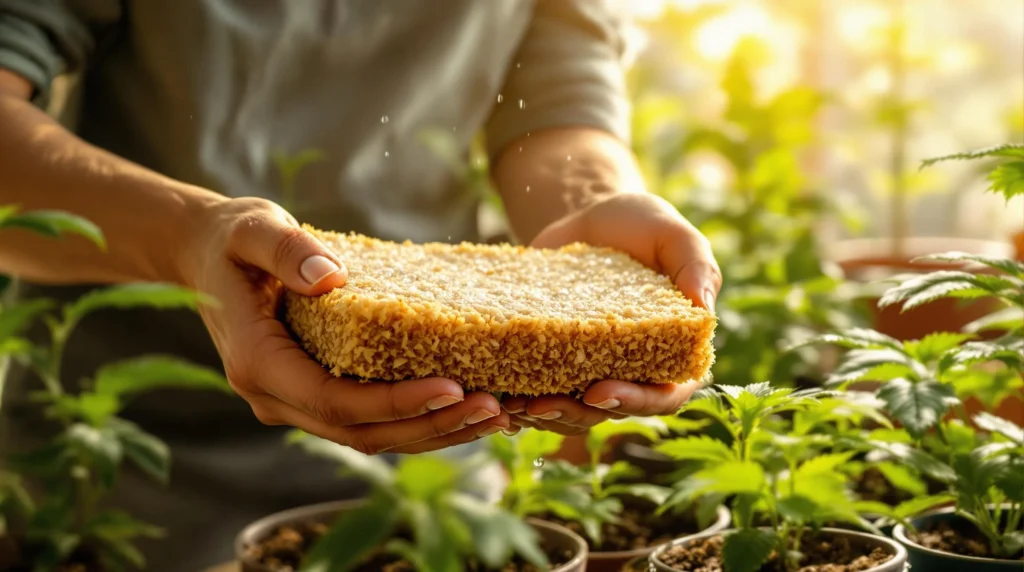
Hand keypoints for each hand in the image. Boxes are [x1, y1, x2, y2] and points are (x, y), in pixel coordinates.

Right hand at [181, 197, 509, 453]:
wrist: (206, 257)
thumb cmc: (233, 239)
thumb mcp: (253, 229)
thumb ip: (286, 249)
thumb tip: (329, 277)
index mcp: (258, 363)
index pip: (334, 401)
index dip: (395, 403)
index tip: (453, 387)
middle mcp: (275, 397)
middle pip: (361, 432)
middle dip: (431, 424)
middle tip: (496, 407)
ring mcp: (294, 404)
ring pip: (371, 438)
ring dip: (436, 432)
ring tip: (499, 414)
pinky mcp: (315, 396)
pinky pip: (371, 421)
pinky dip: (420, 420)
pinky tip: (467, 406)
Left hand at [502, 193, 720, 434]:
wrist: (588, 214)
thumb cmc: (642, 225)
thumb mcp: (672, 234)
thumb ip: (696, 266)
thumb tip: (704, 309)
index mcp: (671, 353)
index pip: (663, 395)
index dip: (635, 403)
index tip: (600, 392)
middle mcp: (632, 372)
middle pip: (608, 412)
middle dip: (574, 414)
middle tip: (540, 404)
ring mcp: (589, 371)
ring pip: (569, 412)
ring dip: (541, 415)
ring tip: (511, 404)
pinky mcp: (551, 360)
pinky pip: (536, 389)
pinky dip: (515, 396)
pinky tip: (490, 391)